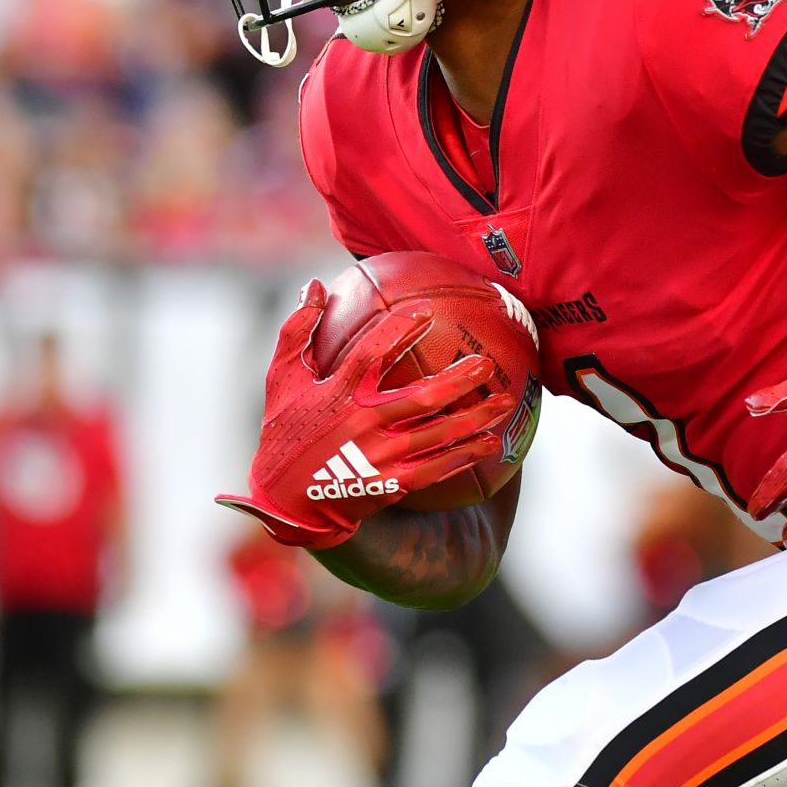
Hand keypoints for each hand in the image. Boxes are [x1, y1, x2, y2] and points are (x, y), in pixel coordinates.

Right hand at [216, 279, 514, 549]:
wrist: (283, 502)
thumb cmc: (284, 431)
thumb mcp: (281, 378)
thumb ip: (298, 330)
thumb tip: (317, 284)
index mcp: (338, 394)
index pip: (372, 355)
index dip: (398, 330)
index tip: (426, 310)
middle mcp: (363, 424)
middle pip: (420, 398)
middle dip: (458, 379)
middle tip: (486, 363)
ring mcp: (380, 457)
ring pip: (437, 434)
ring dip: (473, 418)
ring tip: (504, 401)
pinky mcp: (390, 484)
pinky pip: (436, 468)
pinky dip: (464, 455)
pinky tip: (490, 443)